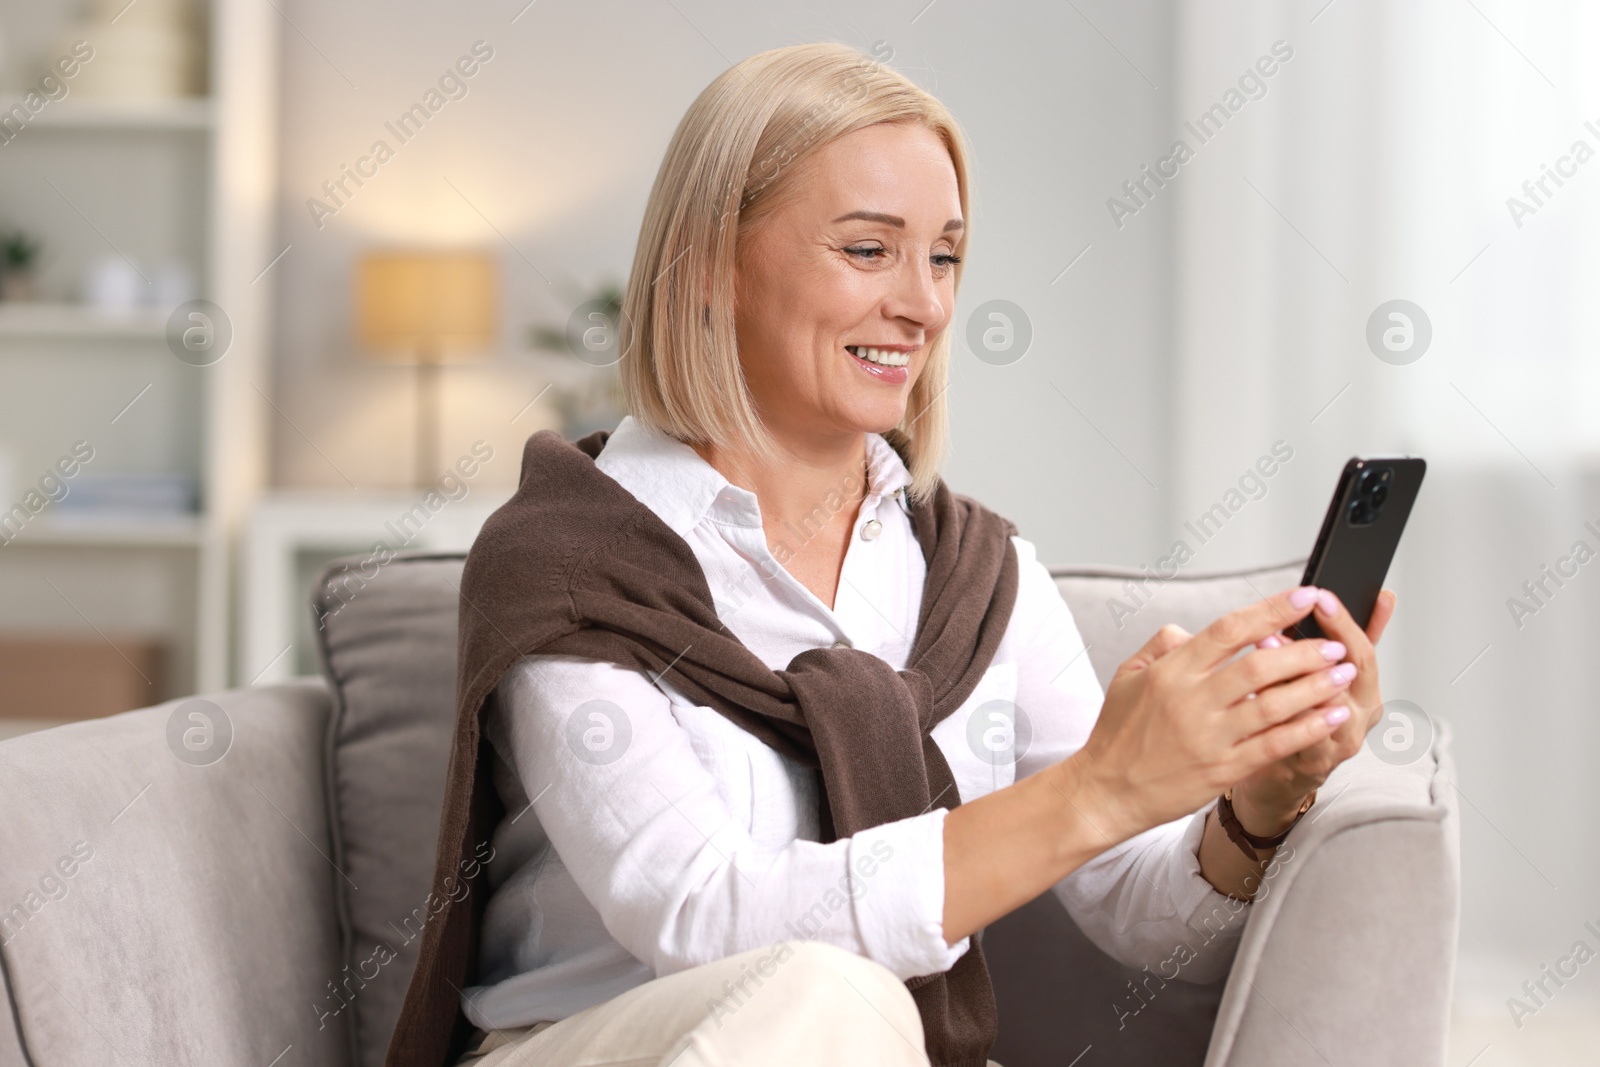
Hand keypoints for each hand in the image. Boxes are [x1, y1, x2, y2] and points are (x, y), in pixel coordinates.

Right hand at [1072, 585, 1360, 844]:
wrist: (1106, 791)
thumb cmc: (1117, 734)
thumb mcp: (1128, 676)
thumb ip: (1164, 645)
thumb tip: (1196, 630)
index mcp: (1171, 671)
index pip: (1229, 629)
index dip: (1271, 610)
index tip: (1304, 596)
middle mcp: (1192, 700)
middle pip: (1260, 665)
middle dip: (1306, 650)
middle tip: (1334, 643)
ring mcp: (1209, 737)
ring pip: (1274, 704)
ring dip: (1315, 686)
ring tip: (1344, 672)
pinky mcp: (1222, 770)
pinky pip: (1274, 745)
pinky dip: (1308, 728)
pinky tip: (1331, 715)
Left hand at [1229, 588, 1396, 834]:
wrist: (1287, 771)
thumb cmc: (1305, 715)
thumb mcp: (1330, 671)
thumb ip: (1349, 635)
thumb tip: (1383, 595)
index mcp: (1365, 685)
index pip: (1363, 647)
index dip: (1343, 621)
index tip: (1319, 595)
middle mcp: (1361, 713)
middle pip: (1354, 672)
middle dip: (1322, 642)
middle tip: (1289, 619)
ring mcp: (1342, 740)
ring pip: (1328, 704)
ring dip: (1297, 675)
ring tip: (1267, 647)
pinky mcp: (1316, 762)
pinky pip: (1301, 736)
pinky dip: (1282, 711)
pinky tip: (1259, 692)